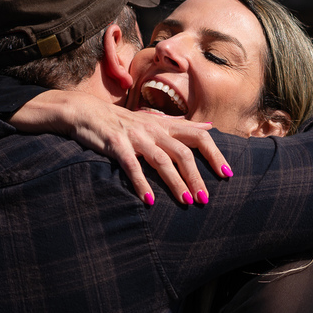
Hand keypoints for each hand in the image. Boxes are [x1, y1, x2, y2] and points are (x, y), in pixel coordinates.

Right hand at [9, 90, 230, 204]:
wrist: (85, 111)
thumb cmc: (122, 121)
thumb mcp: (154, 120)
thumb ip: (182, 126)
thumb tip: (210, 126)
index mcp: (164, 125)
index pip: (198, 135)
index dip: (214, 154)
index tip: (227, 174)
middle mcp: (153, 129)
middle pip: (183, 152)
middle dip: (197, 177)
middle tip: (205, 199)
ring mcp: (135, 136)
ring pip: (161, 160)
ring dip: (175, 183)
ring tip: (186, 201)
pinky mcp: (115, 144)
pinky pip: (131, 166)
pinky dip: (141, 183)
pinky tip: (149, 201)